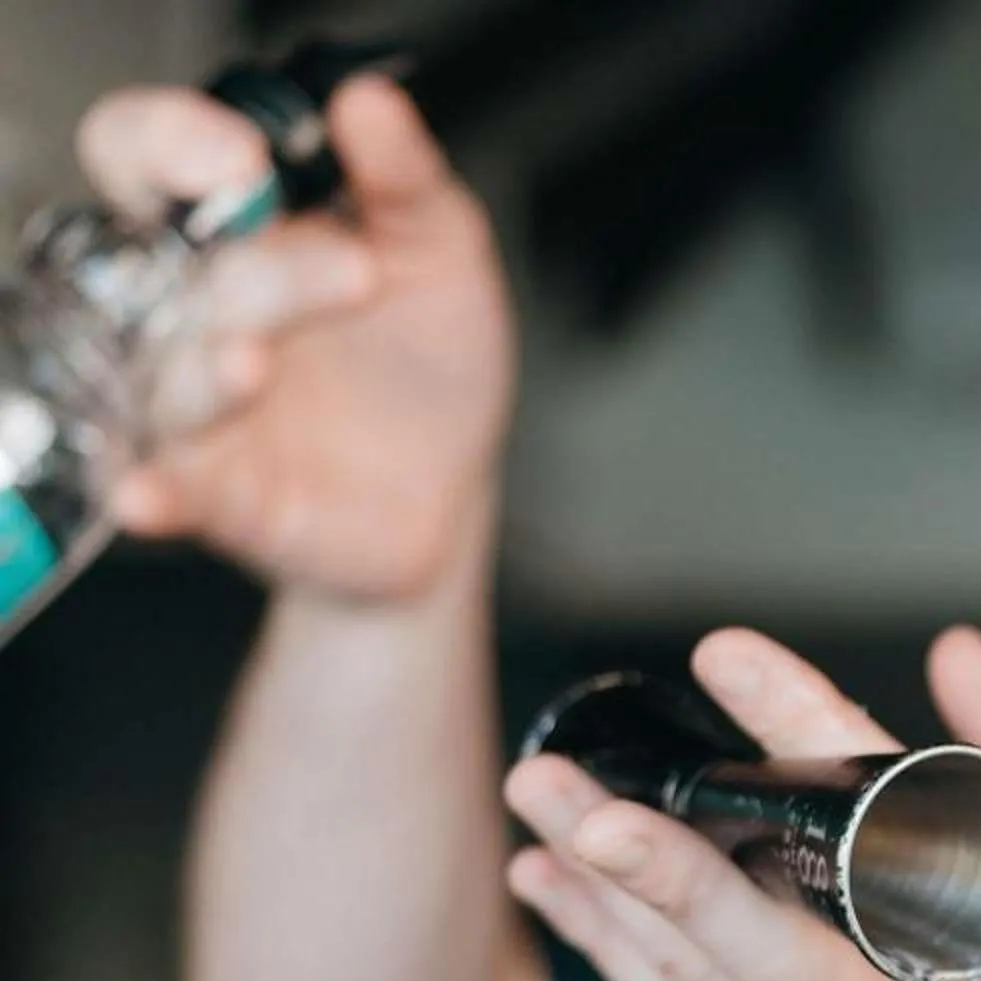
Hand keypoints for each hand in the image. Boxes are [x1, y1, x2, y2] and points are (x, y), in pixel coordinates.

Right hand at [76, 76, 513, 598]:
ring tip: (255, 364)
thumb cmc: (427, 357)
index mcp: (231, 227)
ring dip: (204, 370)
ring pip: (164, 375)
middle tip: (352, 278)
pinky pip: (163, 489)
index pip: (142, 155)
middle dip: (258, 273)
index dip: (170, 144)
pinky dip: (153, 490)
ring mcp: (194, 398)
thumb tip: (372, 103)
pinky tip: (151, 491)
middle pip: (171, 268)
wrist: (452, 483)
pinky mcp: (214, 492)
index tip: (241, 160)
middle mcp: (192, 305)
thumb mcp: (441, 252)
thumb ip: (406, 178)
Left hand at [501, 627, 980, 980]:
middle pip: (764, 956)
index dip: (806, 739)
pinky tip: (562, 893)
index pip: (892, 839)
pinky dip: (620, 966)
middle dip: (654, 869)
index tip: (732, 654)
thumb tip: (959, 660)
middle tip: (571, 788)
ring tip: (539, 806)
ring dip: (608, 907)